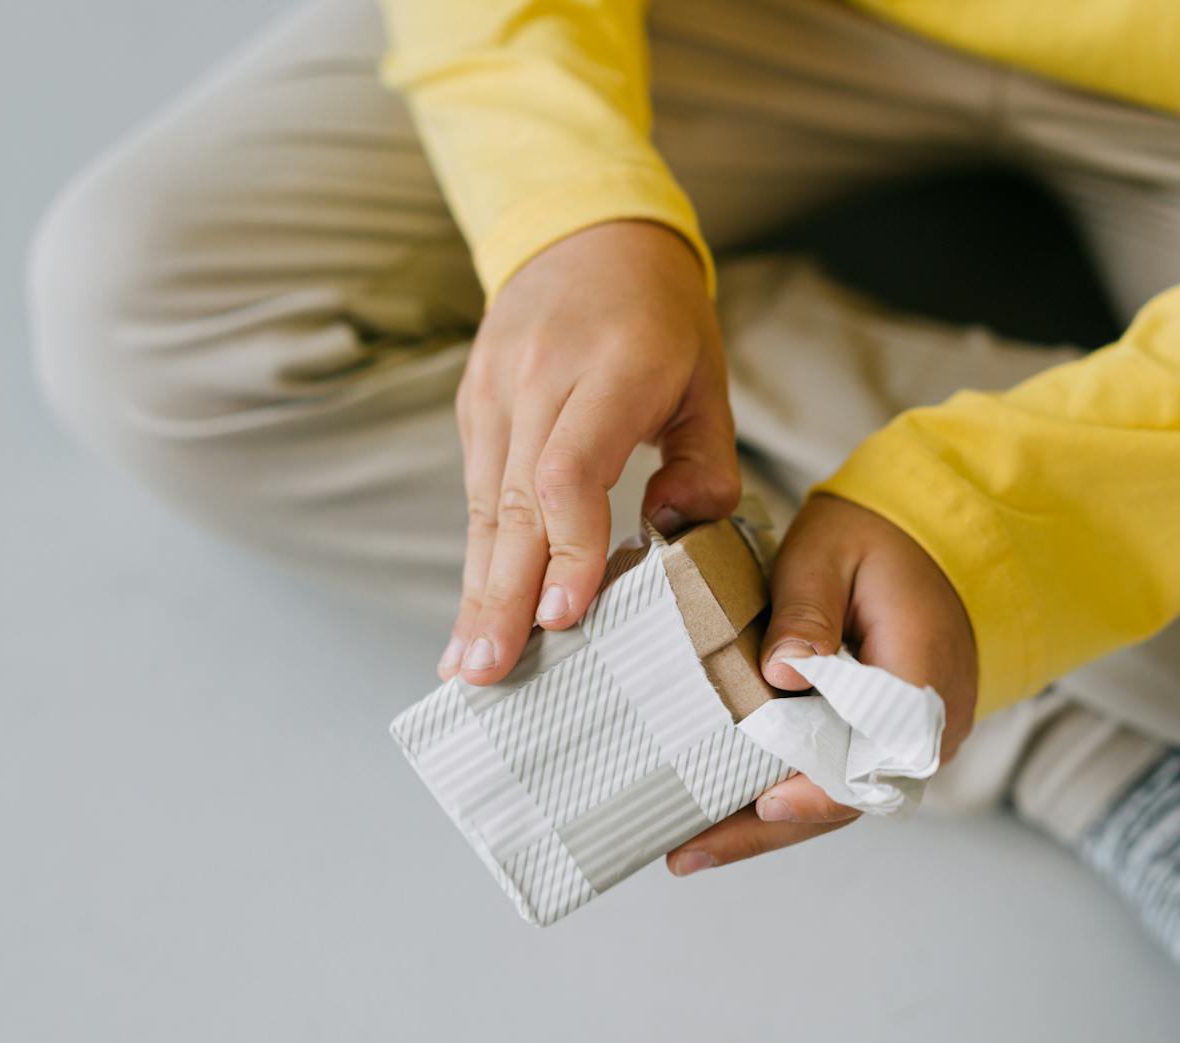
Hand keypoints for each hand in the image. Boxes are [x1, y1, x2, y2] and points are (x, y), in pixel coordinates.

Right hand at [439, 220, 739, 683]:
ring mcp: (496, 392)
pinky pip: (479, 493)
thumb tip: (675, 529)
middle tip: (489, 670)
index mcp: (609, 369)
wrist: (585, 234)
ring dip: (479, 588)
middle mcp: (538, 380)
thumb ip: (704, 459)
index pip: (570, 471)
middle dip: (502, 594)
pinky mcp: (475, 406)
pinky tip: (477, 612)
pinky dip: (480, 556)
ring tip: (470, 665)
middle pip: (515, 502)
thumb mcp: (709, 377)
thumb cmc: (660, 318)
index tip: (564, 614)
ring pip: (487, 506)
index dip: (565, 547)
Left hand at [666, 494, 978, 874]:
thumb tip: (782, 669)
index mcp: (922, 677)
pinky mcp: (885, 742)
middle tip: (691, 851)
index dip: (820, 790)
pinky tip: (724, 814)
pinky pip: (837, 779)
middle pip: (848, 796)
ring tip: (692, 848)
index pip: (877, 755)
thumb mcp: (832, 551)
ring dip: (767, 825)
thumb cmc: (877, 543)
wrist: (934, 544)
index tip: (766, 803)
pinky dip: (783, 797)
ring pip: (838, 798)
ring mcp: (910, 742)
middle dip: (768, 829)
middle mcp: (927, 727)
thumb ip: (808, 609)